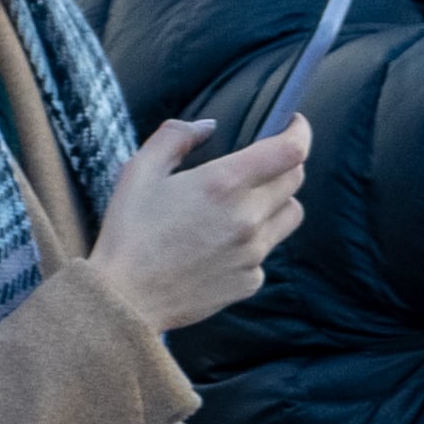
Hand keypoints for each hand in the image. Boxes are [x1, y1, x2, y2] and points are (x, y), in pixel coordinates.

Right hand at [87, 116, 306, 334]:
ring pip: (289, 216)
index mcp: (223, 184)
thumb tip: (208, 126)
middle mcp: (247, 218)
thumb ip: (176, 136)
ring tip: (241, 205)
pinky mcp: (249, 281)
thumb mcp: (140, 170)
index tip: (292, 123)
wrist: (125, 300)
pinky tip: (220, 245)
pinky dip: (254, 241)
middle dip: (283, 164)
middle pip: (295, 180)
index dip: (299, 131)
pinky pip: (267, 251)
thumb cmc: (128, 232)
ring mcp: (253, 254)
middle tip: (258, 164)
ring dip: (275, 202)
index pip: (290, 151)